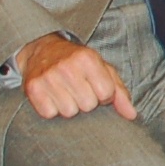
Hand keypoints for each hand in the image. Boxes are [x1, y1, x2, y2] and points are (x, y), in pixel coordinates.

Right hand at [16, 34, 135, 120]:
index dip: (103, 95)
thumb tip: (132, 115)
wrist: (42, 50)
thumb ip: (120, 93)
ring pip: (68, 112)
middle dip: (86, 101)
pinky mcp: (32, 88)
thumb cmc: (79, 63)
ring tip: (66, 92)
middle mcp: (67, 66)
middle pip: (87, 105)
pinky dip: (52, 109)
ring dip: (69, 106)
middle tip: (78, 89)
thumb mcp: (104, 70)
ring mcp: (48, 77)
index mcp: (88, 59)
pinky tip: (52, 96)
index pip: (106, 94)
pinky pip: (49, 114)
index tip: (96, 87)